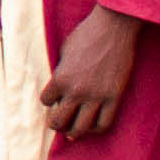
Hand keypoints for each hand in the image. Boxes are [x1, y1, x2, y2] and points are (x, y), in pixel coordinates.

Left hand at [38, 5, 143, 142]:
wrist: (113, 26)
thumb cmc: (86, 34)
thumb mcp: (64, 52)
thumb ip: (61, 72)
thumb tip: (59, 89)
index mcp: (60, 78)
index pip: (45, 101)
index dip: (48, 100)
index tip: (52, 99)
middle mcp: (76, 91)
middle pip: (59, 121)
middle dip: (56, 124)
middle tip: (58, 124)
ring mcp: (96, 95)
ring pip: (81, 127)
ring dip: (74, 132)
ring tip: (73, 131)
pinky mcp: (114, 96)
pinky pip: (104, 123)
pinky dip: (97, 128)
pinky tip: (93, 125)